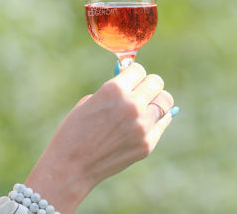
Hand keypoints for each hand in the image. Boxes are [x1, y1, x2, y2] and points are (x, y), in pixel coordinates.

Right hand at [23, 62, 175, 212]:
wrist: (71, 166)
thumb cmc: (74, 131)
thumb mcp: (89, 102)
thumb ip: (114, 92)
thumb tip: (133, 85)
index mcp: (114, 89)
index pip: (139, 70)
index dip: (133, 74)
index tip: (129, 80)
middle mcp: (132, 105)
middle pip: (156, 83)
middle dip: (147, 85)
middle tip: (140, 92)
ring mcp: (142, 126)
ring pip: (165, 102)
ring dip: (155, 102)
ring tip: (144, 108)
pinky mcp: (148, 144)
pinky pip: (161, 124)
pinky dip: (155, 121)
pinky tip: (143, 124)